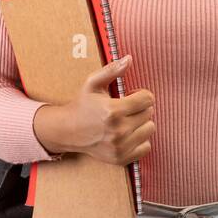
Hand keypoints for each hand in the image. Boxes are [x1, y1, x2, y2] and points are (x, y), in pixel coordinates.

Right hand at [32, 55, 154, 164]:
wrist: (68, 131)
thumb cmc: (82, 105)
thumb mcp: (93, 83)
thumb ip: (112, 70)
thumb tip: (129, 59)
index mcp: (113, 111)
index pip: (148, 99)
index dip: (141, 94)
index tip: (130, 96)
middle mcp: (118, 131)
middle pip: (149, 113)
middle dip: (140, 108)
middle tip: (126, 108)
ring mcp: (120, 147)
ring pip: (150, 129)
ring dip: (141, 123)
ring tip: (126, 120)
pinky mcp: (121, 158)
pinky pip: (146, 147)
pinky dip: (140, 140)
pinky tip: (128, 134)